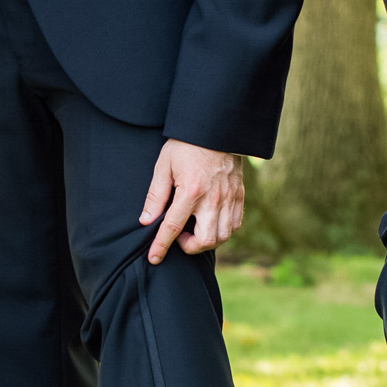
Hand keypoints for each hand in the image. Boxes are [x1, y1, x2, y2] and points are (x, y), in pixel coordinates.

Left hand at [141, 140, 243, 263]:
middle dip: (189, 247)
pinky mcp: (239, 195)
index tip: (154, 258)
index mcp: (191, 191)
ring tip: (194, 229)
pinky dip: (222, 231)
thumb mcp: (164, 165)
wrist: (217, 128)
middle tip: (179, 235)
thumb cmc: (186, 145)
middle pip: (205, 240)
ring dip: (207, 241)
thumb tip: (146, 221)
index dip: (162, 246)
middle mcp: (213, 199)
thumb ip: (155, 196)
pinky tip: (210, 222)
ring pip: (223, 237)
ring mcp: (229, 198)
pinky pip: (234, 225)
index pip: (173, 227)